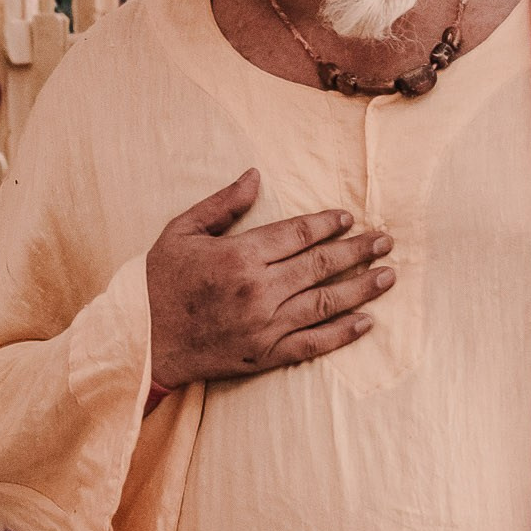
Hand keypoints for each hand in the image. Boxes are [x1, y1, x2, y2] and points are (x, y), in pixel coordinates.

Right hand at [145, 170, 393, 392]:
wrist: (141, 342)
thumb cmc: (159, 282)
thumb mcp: (181, 232)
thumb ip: (222, 204)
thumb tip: (256, 175)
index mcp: (239, 256)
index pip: (298, 234)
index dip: (328, 224)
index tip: (350, 218)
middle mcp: (258, 291)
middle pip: (321, 265)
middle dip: (358, 251)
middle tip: (385, 241)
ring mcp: (264, 326)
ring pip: (325, 303)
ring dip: (361, 288)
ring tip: (388, 276)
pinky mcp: (265, 355)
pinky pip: (313, 344)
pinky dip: (343, 334)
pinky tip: (367, 321)